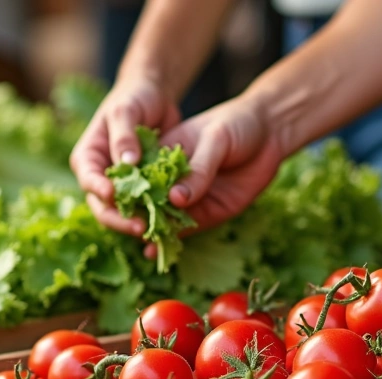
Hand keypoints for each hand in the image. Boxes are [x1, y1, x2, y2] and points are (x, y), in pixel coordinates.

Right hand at [71, 77, 180, 235]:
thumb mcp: (126, 111)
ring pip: (125, 212)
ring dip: (139, 221)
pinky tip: (171, 223)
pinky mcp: (142, 187)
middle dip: (121, 219)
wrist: (153, 96)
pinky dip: (155, 214)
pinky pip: (146, 206)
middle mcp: (100, 176)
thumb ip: (123, 136)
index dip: (99, 190)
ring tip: (157, 229)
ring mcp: (121, 184)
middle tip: (140, 226)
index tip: (113, 195)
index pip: (88, 180)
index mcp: (87, 158)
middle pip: (104, 207)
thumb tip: (126, 164)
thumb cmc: (133, 98)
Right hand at [87, 95, 285, 258]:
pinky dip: (168, 241)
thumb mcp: (215, 140)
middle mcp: (166, 179)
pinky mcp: (204, 214)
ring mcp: (184, 199)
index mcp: (159, 153)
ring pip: (157, 219)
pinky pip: (182, 231)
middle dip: (128, 212)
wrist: (270, 134)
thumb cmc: (235, 125)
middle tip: (131, 222)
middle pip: (137, 200)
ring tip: (140, 237)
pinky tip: (155, 251)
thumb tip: (177, 200)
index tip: (111, 194)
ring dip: (146, 229)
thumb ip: (198, 168)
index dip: (117, 183)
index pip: (130, 171)